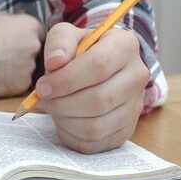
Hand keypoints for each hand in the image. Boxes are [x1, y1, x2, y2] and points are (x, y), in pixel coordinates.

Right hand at [0, 9, 43, 97]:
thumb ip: (10, 19)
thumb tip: (15, 21)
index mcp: (31, 26)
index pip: (39, 33)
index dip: (26, 37)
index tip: (16, 41)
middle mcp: (35, 46)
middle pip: (35, 51)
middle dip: (23, 53)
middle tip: (5, 55)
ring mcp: (30, 66)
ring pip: (27, 68)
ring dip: (17, 68)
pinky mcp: (22, 84)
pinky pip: (19, 83)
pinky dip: (10, 82)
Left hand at [36, 23, 149, 153]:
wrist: (94, 69)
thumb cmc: (78, 51)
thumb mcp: (66, 36)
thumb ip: (59, 43)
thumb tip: (56, 63)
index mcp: (126, 46)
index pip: (98, 66)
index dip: (66, 80)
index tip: (43, 86)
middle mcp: (137, 76)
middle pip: (99, 100)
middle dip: (63, 103)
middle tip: (43, 99)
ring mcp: (135, 106)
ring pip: (97, 126)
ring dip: (65, 120)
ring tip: (53, 108)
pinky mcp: (126, 130)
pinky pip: (95, 143)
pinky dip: (71, 135)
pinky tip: (63, 120)